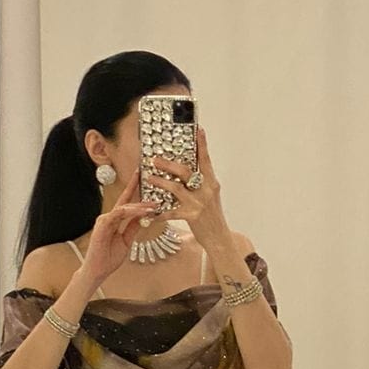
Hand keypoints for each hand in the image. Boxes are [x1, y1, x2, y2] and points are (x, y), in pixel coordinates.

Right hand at [81, 169, 160, 286]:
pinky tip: (142, 211)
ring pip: (124, 207)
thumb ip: (133, 227)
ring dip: (140, 205)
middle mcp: (108, 217)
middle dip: (136, 188)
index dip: (133, 188)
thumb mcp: (127, 240)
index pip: (126, 201)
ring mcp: (104, 220)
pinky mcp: (102, 225)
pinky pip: (119, 214)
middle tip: (149, 179)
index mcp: (114, 220)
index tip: (142, 177)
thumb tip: (144, 217)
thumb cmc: (108, 258)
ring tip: (154, 204)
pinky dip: (131, 212)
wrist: (97, 271)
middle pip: (125, 200)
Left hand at [142, 127, 228, 248]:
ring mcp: (199, 203)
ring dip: (160, 182)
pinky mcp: (192, 216)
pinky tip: (150, 211)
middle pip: (186, 172)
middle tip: (155, 159)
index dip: (202, 145)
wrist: (219, 238)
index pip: (206, 160)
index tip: (198, 130)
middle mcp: (206, 191)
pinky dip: (159, 212)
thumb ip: (201, 184)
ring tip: (149, 177)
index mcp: (211, 183)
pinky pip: (171, 212)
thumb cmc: (212, 217)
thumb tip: (186, 171)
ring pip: (176, 188)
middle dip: (168, 164)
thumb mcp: (210, 197)